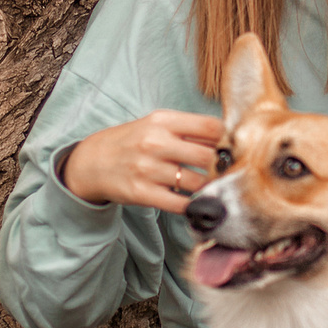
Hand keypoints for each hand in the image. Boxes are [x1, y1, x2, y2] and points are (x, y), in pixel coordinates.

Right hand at [60, 110, 225, 213]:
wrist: (92, 162)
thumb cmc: (133, 142)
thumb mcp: (157, 125)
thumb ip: (190, 130)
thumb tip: (229, 140)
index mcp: (163, 121)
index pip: (210, 127)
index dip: (229, 140)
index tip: (235, 150)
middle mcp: (155, 143)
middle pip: (208, 157)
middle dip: (223, 168)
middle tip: (231, 175)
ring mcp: (147, 169)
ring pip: (196, 183)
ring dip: (210, 189)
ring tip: (216, 190)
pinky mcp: (141, 193)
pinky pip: (179, 204)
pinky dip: (193, 206)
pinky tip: (197, 203)